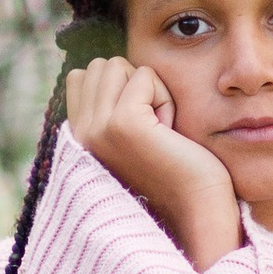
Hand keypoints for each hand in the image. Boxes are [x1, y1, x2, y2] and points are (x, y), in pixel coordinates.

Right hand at [63, 57, 243, 269]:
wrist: (196, 207)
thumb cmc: (173, 168)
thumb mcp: (130, 132)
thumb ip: (109, 103)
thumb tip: (109, 66)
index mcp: (77, 137)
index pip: (81, 76)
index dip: (119, 87)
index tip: (138, 127)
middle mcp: (79, 134)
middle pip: (102, 66)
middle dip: (134, 86)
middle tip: (152, 128)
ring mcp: (97, 129)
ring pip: (119, 66)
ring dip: (149, 90)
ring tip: (159, 130)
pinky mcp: (122, 124)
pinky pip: (144, 76)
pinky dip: (164, 98)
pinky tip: (169, 132)